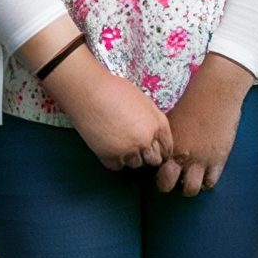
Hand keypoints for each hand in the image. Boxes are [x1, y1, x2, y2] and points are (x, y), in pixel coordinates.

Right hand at [51, 49, 171, 172]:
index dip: (162, 150)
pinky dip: (115, 159)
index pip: (167, 148)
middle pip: (154, 161)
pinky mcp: (109, 156)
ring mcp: (127, 150)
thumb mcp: (144, 101)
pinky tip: (110, 145)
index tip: (155, 150)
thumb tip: (157, 136)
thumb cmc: (115, 91)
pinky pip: (118, 166)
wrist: (90, 92)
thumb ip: (154, 120)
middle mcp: (145, 140)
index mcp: (157, 125)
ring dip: (131, 158)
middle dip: (148, 156)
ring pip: (136, 165)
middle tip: (137, 146)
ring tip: (121, 142)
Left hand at [161, 54, 253, 194]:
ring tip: (190, 179)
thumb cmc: (193, 102)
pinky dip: (207, 181)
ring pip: (190, 189)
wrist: (216, 94)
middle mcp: (181, 154)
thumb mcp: (171, 119)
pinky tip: (206, 173)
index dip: (157, 171)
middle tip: (173, 180)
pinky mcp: (218, 159)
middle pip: (166, 184)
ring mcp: (200, 159)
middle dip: (167, 186)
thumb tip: (161, 148)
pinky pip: (211, 182)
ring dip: (189, 187)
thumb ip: (166, 138)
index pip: (154, 168)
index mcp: (167, 144)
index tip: (162, 169)